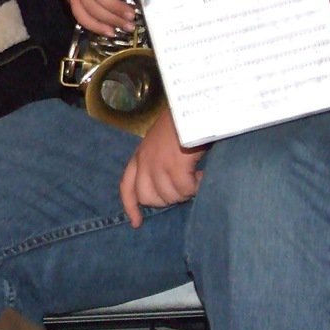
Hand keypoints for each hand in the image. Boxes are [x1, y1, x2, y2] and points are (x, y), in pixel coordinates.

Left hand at [119, 107, 206, 227]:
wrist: (193, 106)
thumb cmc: (182, 123)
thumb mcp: (162, 142)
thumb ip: (158, 162)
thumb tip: (168, 189)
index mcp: (140, 155)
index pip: (127, 187)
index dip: (130, 206)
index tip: (136, 223)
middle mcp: (144, 161)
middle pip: (148, 198)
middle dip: (168, 198)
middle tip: (184, 186)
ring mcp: (158, 163)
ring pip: (170, 196)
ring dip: (186, 191)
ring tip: (196, 175)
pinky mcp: (174, 165)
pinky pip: (186, 189)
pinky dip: (197, 185)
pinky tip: (203, 173)